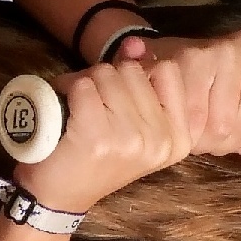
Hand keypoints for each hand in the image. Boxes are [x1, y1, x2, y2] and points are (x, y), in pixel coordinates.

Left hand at [14, 28, 240, 210]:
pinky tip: (66, 112)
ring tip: (79, 110)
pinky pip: (83, 86)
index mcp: (180, 137)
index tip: (122, 96)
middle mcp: (162, 139)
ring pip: (106, 74)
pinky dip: (67, 91)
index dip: (139, 72)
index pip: (168, 70)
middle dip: (107, 79)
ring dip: (85, 83)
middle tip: (95, 107)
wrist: (60, 198)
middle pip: (132, 70)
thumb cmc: (97, 157)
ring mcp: (131, 139)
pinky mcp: (97, 136)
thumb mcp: (131, 120)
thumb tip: (135, 42)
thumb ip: (140, 78)